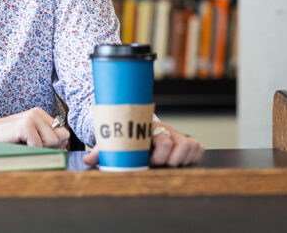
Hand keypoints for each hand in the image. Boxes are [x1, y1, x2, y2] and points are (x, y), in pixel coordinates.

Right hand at [0, 108, 69, 148]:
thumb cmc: (6, 140)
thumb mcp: (30, 139)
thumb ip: (47, 140)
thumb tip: (65, 148)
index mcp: (40, 114)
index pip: (63, 132)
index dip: (56, 144)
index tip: (39, 146)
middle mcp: (37, 112)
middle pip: (62, 136)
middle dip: (51, 147)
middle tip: (31, 145)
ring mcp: (31, 117)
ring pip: (53, 141)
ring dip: (39, 148)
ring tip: (24, 144)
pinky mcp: (25, 124)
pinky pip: (39, 145)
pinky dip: (30, 150)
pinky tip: (18, 144)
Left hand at [82, 121, 203, 167]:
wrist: (135, 124)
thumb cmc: (124, 134)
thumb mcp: (114, 140)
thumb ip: (103, 150)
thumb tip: (88, 159)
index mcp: (149, 128)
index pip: (164, 140)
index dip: (159, 155)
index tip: (149, 161)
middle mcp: (166, 130)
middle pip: (180, 145)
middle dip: (169, 159)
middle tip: (156, 162)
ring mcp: (177, 135)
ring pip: (192, 145)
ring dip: (183, 158)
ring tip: (168, 162)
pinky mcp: (185, 141)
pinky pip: (198, 147)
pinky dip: (192, 155)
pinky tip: (179, 160)